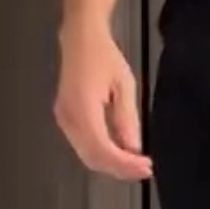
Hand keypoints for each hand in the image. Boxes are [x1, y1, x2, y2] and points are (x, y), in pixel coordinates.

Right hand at [54, 20, 152, 179]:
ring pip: (86, 155)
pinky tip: (119, 152)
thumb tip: (133, 148)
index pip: (103, 149)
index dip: (125, 164)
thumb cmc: (103, 55)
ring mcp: (63, 118)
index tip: (145, 168)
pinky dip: (101, 153)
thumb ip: (127, 119)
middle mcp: (68, 117)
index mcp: (83, 107)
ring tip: (135, 163)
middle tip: (143, 170)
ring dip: (111, 163)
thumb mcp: (124, 85)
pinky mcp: (65, 118)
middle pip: (93, 158)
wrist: (80, 38)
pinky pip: (82, 145)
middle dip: (119, 169)